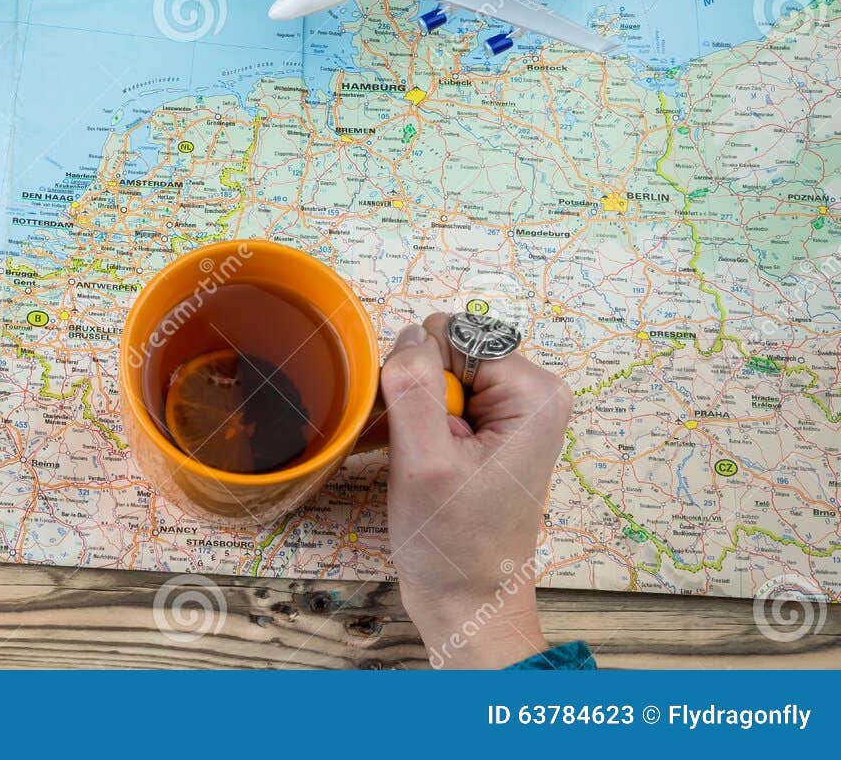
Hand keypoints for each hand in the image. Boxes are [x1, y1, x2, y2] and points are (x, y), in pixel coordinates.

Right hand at [380, 314, 572, 668]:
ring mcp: (509, 413)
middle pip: (444, 351)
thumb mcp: (426, 464)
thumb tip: (407, 336)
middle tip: (415, 453)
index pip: (453, 335)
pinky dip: (412, 426)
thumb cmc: (454, 545)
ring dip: (408, 413)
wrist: (468, 604)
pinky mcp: (489, 432)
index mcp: (534, 393)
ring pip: (433, 375)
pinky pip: (437, 401)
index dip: (422, 379)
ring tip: (410, 463)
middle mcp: (531, 394)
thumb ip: (415, 389)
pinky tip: (405, 460)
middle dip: (415, 395)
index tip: (421, 435)